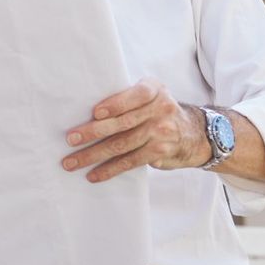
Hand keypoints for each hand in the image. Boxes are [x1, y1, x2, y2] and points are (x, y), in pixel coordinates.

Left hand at [61, 77, 210, 182]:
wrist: (194, 134)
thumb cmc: (159, 111)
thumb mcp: (152, 95)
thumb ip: (128, 98)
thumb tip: (87, 110)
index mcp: (154, 90)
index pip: (135, 95)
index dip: (116, 104)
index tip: (95, 113)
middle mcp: (160, 109)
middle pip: (122, 122)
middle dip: (94, 132)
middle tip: (71, 139)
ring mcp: (161, 132)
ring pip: (121, 145)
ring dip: (93, 155)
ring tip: (72, 162)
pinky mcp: (159, 152)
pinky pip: (129, 162)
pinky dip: (109, 169)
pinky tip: (93, 175)